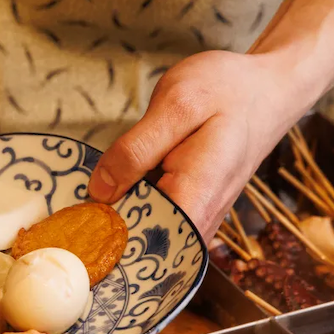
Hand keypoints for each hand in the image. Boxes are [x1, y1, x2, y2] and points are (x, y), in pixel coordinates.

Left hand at [87, 50, 308, 241]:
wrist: (269, 89)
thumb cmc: (228, 90)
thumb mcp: (176, 104)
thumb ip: (136, 149)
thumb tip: (100, 190)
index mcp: (195, 198)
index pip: (141, 243)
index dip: (102, 241)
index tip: (70, 232)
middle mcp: (199, 219)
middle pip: (140, 245)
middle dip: (101, 235)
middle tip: (64, 221)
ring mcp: (197, 218)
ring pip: (144, 235)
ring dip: (113, 223)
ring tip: (81, 208)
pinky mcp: (191, 209)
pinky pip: (154, 221)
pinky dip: (129, 211)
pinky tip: (109, 195)